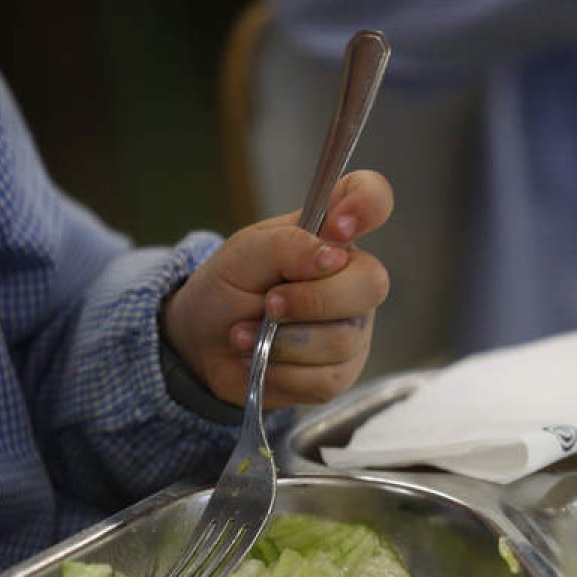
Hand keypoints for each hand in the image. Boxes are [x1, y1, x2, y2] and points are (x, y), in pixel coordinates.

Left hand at [162, 170, 392, 409]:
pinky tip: (264, 360)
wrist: (204, 344)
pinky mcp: (342, 371)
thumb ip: (284, 246)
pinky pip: (327, 377)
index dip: (367, 205)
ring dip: (283, 341)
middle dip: (312, 300)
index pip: (373, 199)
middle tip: (269, 304)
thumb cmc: (227, 289)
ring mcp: (353, 326)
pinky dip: (283, 372)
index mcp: (331, 235)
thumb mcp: (240, 256)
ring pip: (343, 337)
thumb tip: (332, 255)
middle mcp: (353, 277)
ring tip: (247, 335)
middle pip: (371, 283)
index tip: (338, 229)